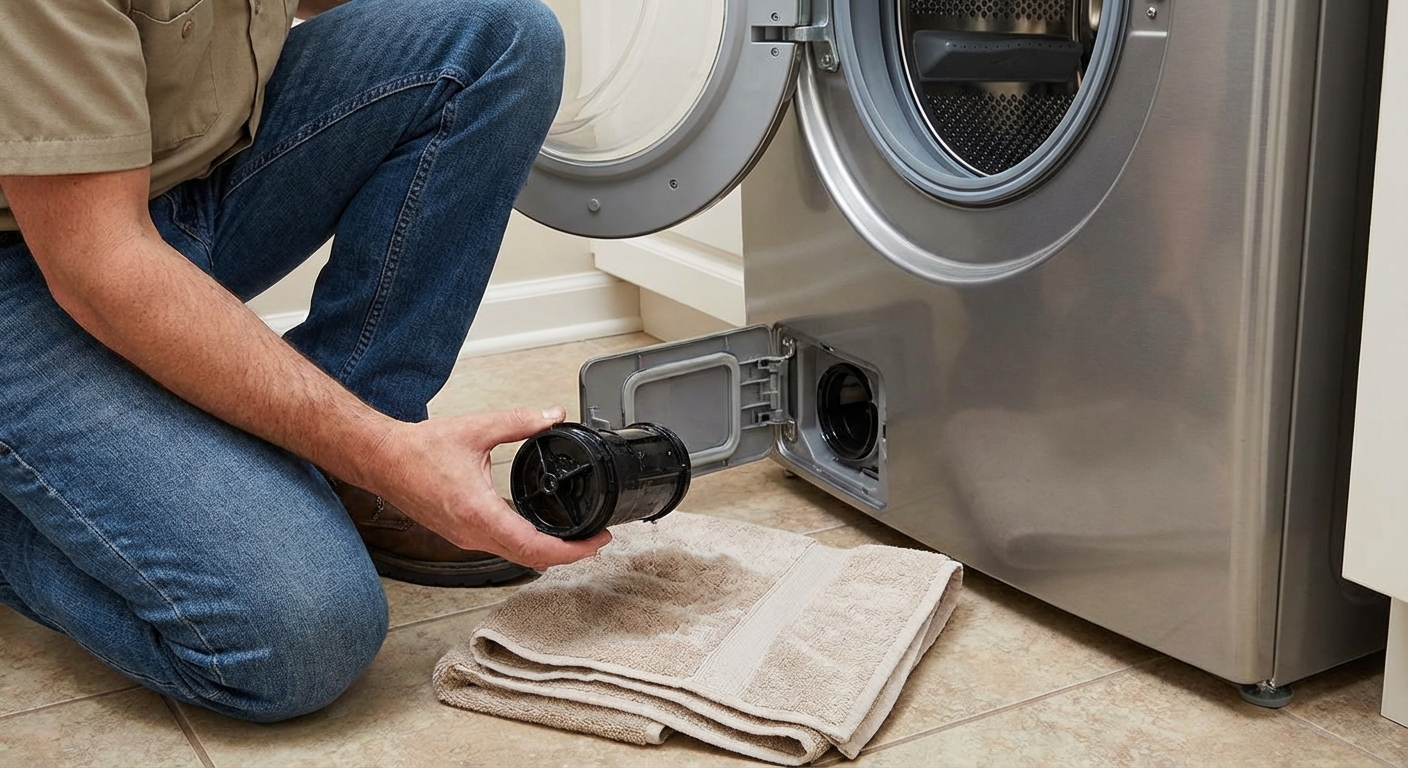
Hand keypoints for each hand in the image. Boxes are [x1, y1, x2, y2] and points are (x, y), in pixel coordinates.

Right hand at [365, 406, 609, 568]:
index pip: (534, 546)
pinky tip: (539, 532)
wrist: (382, 460)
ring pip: (515, 557)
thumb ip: (519, 421)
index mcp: (479, 511)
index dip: (571, 550)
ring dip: (547, 553)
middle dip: (567, 555)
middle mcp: (472, 532)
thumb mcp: (477, 429)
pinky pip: (500, 549)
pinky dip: (526, 546)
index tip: (595, 541)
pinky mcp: (460, 534)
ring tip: (575, 538)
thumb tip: (551, 415)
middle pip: (530, 559)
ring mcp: (465, 538)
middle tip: (595, 540)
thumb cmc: (418, 450)